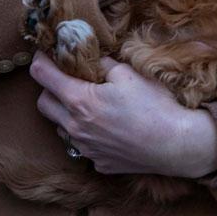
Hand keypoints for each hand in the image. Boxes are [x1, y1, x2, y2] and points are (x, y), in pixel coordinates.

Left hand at [30, 52, 216, 177]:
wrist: (175, 145)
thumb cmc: (153, 106)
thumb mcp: (127, 73)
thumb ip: (102, 63)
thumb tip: (90, 56)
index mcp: (80, 101)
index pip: (42, 76)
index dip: (40, 60)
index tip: (44, 54)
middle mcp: (76, 127)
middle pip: (42, 104)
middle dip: (48, 88)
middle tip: (66, 78)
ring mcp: (86, 148)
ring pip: (60, 127)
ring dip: (66, 113)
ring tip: (88, 103)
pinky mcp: (98, 162)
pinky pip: (81, 145)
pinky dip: (86, 133)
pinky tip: (105, 126)